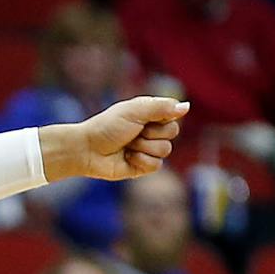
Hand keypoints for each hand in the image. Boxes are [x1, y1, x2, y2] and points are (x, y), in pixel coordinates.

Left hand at [47, 97, 187, 181]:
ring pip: (165, 150)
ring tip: (127, 146)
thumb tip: (186, 107)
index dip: (162, 118)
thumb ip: (161, 107)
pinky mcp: (142, 167)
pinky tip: (127, 158)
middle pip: (173, 133)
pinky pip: (156, 165)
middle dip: (151, 134)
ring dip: (144, 147)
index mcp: (151, 114)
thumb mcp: (135, 111)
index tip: (144, 118)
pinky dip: (141, 161)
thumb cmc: (107, 127)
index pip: (174, 115)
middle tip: (133, 133)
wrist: (87, 150)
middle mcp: (152, 131)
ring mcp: (148, 149)